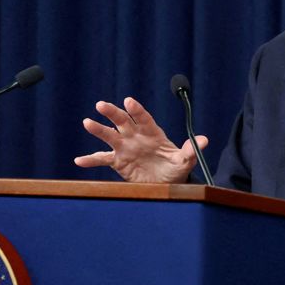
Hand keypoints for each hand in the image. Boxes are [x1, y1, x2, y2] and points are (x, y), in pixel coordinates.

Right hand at [74, 97, 207, 183]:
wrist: (166, 182)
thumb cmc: (176, 168)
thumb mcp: (185, 160)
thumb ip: (191, 150)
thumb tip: (204, 140)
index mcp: (153, 133)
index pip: (144, 118)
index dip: (137, 110)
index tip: (128, 101)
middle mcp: (136, 137)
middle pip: (123, 121)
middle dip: (113, 113)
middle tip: (101, 104)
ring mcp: (125, 148)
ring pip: (110, 136)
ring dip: (99, 129)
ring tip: (87, 122)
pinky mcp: (118, 161)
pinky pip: (102, 159)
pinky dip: (91, 160)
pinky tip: (79, 160)